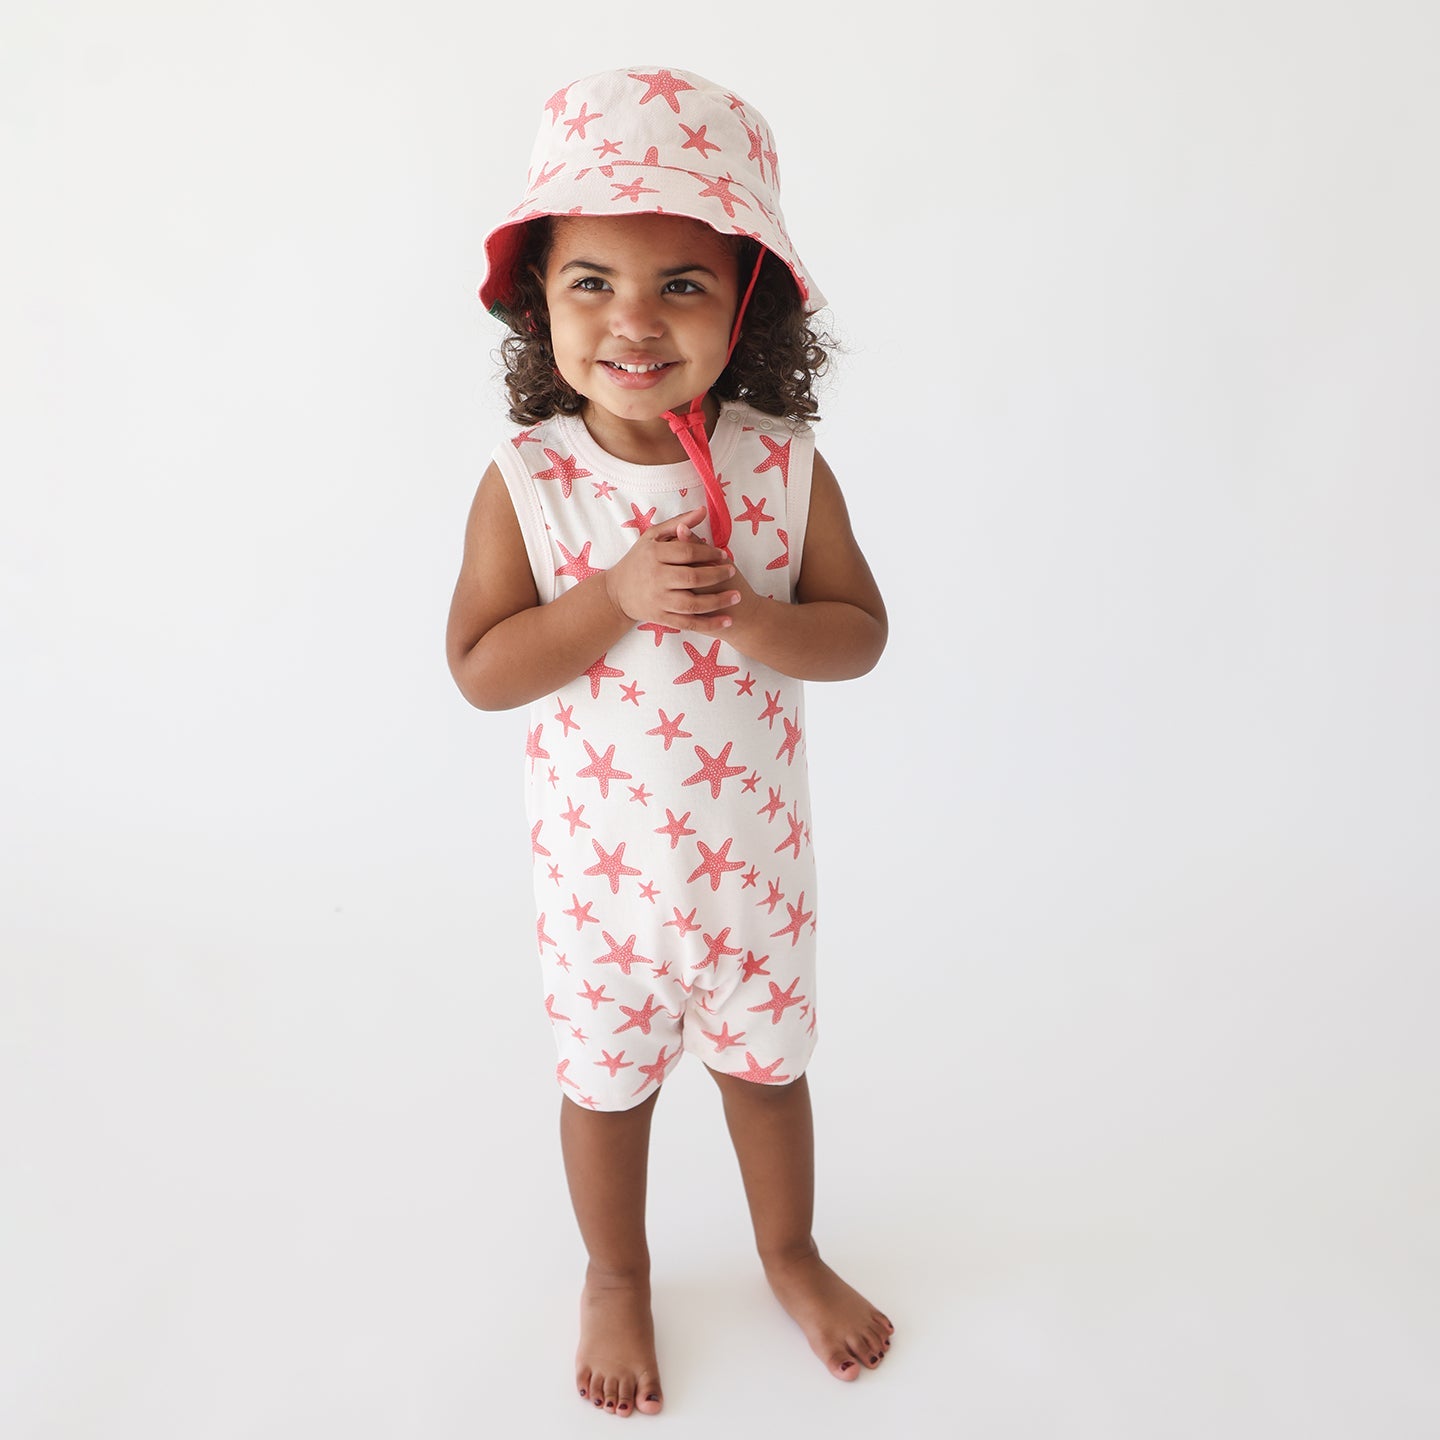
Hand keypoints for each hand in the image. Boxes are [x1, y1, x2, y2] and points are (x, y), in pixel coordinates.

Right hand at [603, 507, 742, 632]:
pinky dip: (709, 624)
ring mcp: (658, 600)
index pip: (687, 552)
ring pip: (692, 603)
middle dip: (716, 575)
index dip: (709, 552)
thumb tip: (703, 510)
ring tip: (736, 596)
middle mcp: (655, 578)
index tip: (723, 554)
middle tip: (732, 572)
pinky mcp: (661, 618)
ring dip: (718, 601)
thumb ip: (677, 523)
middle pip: (692, 577)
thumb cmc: (639, 560)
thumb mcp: (652, 537)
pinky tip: (727, 621)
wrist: (617, 593)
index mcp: (654, 555)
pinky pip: (689, 623)